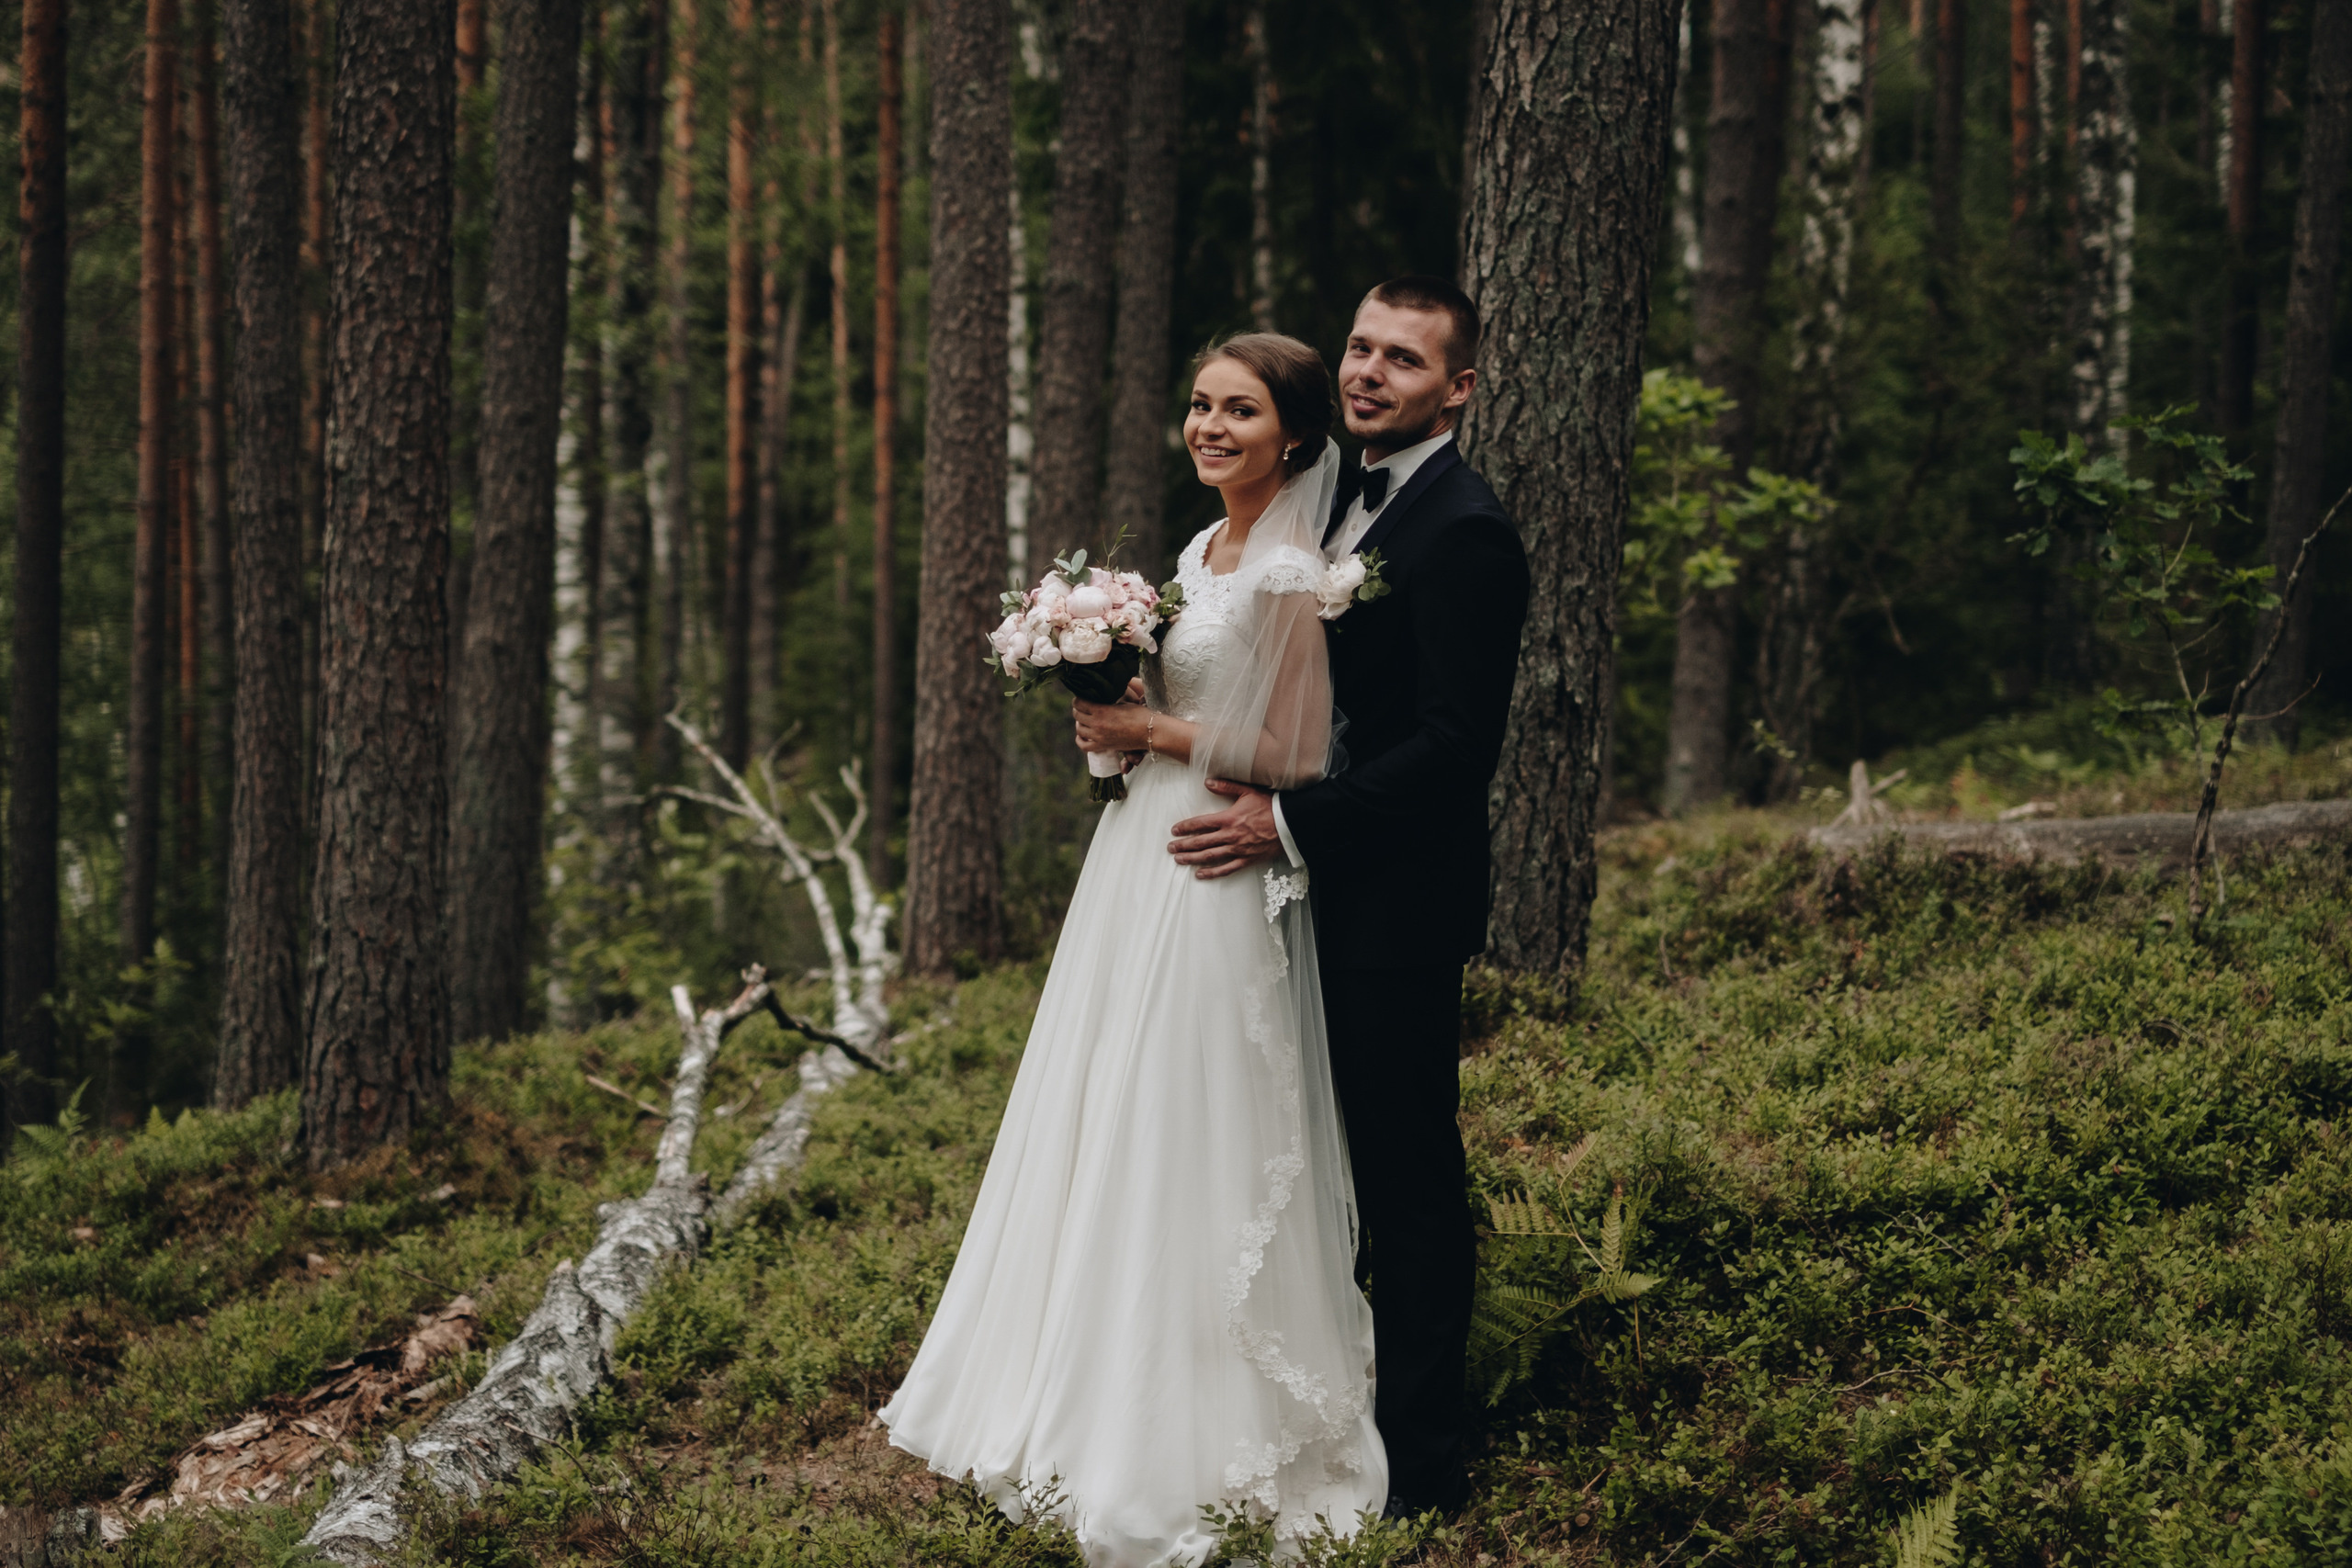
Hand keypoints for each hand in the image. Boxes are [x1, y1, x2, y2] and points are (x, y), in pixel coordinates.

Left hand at [1072, 696, 1150, 754]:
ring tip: (1085, 719)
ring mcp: (1099, 737)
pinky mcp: (1103, 746)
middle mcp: (1097, 724)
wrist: (1150, 731)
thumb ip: (1109, 700)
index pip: (1079, 703)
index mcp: (1101, 710)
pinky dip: (1080, 740)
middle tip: (1084, 707)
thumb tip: (1100, 696)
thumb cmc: (1140, 714)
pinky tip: (1083, 735)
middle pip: (1077, 715)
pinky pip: (1084, 746)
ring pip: (1079, 729)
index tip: (1083, 697)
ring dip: (1080, 722)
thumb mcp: (1123, 701)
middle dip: (1079, 709)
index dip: (1079, 698)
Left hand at [1168, 779, 1284, 879]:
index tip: (1174, 830)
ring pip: (1210, 856)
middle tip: (1170, 847)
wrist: (1290, 824)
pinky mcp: (1247, 859)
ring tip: (1179, 860)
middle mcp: (1230, 835)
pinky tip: (1200, 874)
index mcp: (1229, 818)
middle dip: (1184, 845)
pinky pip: (1226, 869)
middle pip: (1201, 841)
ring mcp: (1238, 849)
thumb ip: (1226, 786)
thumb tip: (1207, 782)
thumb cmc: (1270, 806)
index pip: (1201, 823)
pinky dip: (1212, 873)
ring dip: (1192, 858)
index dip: (1186, 827)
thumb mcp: (1248, 791)